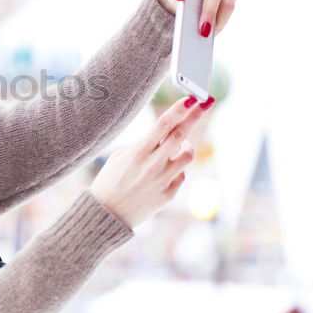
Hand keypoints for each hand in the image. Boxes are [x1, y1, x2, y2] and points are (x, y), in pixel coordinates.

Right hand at [89, 94, 210, 227]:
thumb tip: (169, 137)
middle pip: (181, 134)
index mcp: (138, 152)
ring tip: (177, 147)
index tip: (192, 98)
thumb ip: (144, 145)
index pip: (163, 124)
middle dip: (195, 116)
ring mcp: (162, 180)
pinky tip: (161, 175)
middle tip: (206, 102)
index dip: (180, 109)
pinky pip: (180, 175)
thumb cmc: (111, 181)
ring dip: (186, 147)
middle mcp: (152, 165)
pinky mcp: (168, 195)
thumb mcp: (120, 157)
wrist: (106, 214)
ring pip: (187, 156)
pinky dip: (175, 170)